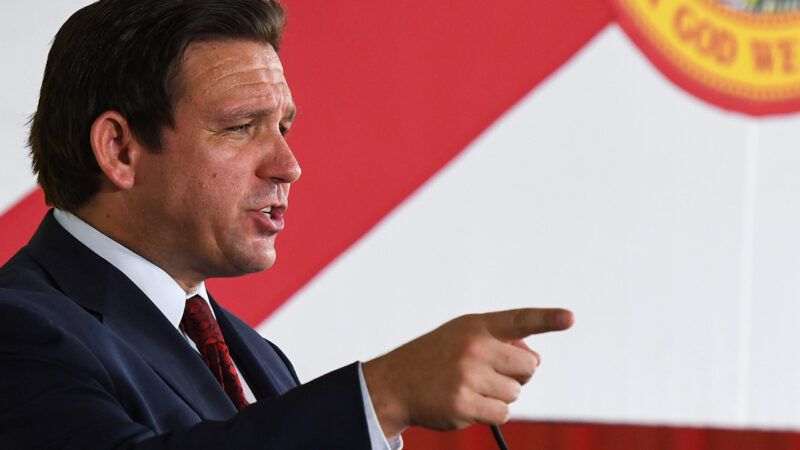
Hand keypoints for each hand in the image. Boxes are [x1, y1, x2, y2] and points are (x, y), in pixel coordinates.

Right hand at [362, 308, 573, 436]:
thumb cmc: (436, 358)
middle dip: (517, 374)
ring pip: (516, 392)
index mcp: (477, 325)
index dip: (548, 319)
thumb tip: (537, 360)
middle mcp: (474, 347)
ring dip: (500, 396)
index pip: (519, 319)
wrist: (395, 384)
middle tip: (488, 374)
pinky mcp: (464, 404)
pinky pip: (503, 414)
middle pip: (528, 366)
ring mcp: (468, 376)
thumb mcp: (462, 337)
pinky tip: (467, 403)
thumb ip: (501, 341)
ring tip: (471, 388)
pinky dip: (491, 413)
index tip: (570, 318)